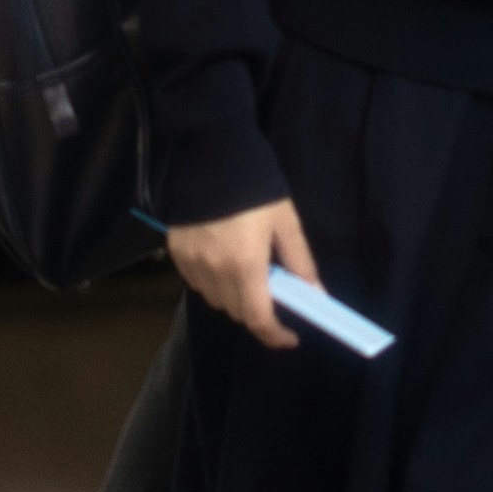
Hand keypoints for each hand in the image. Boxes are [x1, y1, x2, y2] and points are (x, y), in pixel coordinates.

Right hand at [165, 196, 319, 347]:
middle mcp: (215, 272)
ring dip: (235, 298)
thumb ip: (300, 261)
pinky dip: (214, 283)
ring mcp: (192, 265)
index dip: (276, 335)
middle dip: (259, 311)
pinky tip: (223, 260)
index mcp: (246, 265)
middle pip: (238, 313)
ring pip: (217, 301)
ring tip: (247, 272)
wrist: (208, 154)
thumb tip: (316, 294)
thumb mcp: (285, 220)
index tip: (292, 337)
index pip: (259, 319)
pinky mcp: (176, 255)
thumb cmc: (255, 187)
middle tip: (274, 292)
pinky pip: (198, 284)